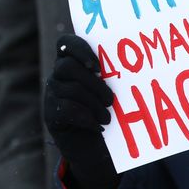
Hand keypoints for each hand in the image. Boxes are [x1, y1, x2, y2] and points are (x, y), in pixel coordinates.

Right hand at [44, 34, 118, 188]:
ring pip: (72, 89)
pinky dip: (87, 118)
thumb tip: (138, 65)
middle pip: (68, 67)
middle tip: (111, 99)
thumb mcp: (106, 88)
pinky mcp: (50, 113)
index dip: (80, 49)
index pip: (66, 43)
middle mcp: (57, 74)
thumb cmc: (103, 108)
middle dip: (94, 84)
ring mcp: (51, 93)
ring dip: (95, 104)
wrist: (89, 144)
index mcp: (70, 60)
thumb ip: (109, 74)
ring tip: (108, 117)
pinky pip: (67, 109)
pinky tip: (98, 126)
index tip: (98, 67)